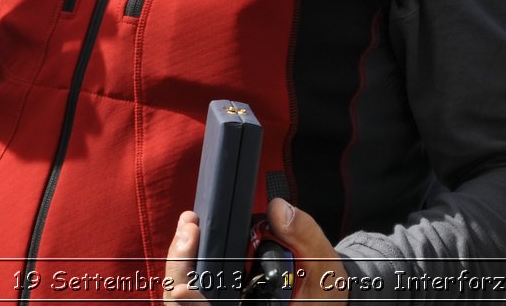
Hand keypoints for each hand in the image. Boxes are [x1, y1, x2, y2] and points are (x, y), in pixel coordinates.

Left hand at [163, 198, 348, 303]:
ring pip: (185, 299)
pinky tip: (192, 237)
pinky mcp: (222, 298)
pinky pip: (196, 288)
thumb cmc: (323, 290)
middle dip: (181, 271)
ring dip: (181, 265)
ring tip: (189, 227)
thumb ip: (304, 236)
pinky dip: (188, 265)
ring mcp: (227, 305)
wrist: (323, 296)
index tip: (182, 287)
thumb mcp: (324, 265)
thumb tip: (277, 208)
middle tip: (188, 230)